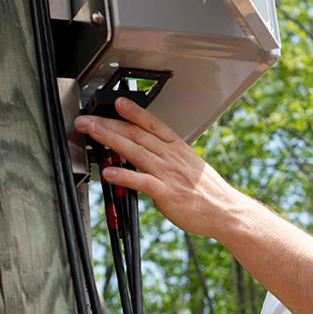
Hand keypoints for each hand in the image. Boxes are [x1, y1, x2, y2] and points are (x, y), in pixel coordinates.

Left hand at [73, 98, 238, 237]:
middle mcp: (171, 157)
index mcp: (177, 148)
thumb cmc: (208, 191)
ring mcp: (168, 174)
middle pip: (137, 134)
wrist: (225, 211)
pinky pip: (142, 182)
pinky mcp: (166, 193)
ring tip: (92, 132)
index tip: (117, 102)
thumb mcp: (189, 165)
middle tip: (87, 119)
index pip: (152, 124)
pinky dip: (124, 176)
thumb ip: (167, 157)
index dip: (134, 111)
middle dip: (109, 124)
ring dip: (111, 140)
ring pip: (136, 152)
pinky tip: (109, 172)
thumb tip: (147, 151)